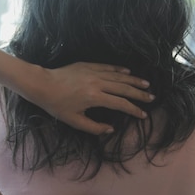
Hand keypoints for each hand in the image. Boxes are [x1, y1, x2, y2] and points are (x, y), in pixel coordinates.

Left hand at [30, 62, 154, 134]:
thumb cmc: (57, 105)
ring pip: (118, 76)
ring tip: (145, 84)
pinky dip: (119, 70)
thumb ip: (94, 127)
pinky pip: (108, 67)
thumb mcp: (74, 121)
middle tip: (151, 97)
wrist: (43, 84)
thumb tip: (111, 129)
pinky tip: (128, 73)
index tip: (143, 114)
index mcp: (95, 98)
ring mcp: (93, 72)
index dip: (133, 109)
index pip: (120, 104)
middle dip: (139, 94)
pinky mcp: (88, 65)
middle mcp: (97, 83)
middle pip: (123, 88)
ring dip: (133, 80)